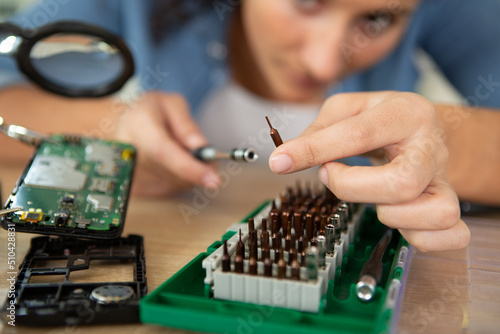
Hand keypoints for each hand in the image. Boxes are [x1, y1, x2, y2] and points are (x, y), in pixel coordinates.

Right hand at [116, 92, 220, 195]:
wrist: (121, 126)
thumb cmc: (148, 113)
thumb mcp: (171, 104)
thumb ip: (187, 126)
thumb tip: (202, 148)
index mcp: (137, 125)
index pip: (163, 152)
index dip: (189, 168)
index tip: (214, 179)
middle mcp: (129, 153)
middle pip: (171, 173)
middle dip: (198, 169)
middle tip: (208, 157)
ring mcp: (129, 174)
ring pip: (174, 184)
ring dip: (189, 174)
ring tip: (182, 153)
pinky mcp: (134, 189)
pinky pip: (168, 190)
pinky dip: (178, 179)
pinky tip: (171, 164)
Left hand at [268, 91, 469, 251]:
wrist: (425, 128)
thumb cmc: (381, 119)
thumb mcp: (347, 109)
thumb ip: (318, 130)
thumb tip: (286, 158)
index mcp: (405, 113)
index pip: (357, 135)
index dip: (314, 151)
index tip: (280, 162)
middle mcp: (431, 147)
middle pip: (401, 183)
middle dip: (353, 188)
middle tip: (334, 175)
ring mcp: (444, 180)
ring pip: (435, 212)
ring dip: (390, 215)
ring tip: (372, 199)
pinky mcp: (451, 205)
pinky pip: (452, 236)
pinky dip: (419, 237)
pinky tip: (397, 220)